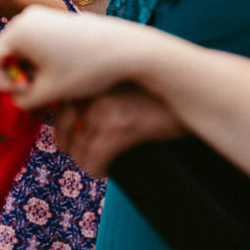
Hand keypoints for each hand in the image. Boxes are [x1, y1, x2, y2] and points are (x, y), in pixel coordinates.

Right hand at [0, 7, 158, 107]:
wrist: (128, 49)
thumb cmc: (87, 71)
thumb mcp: (49, 92)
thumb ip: (22, 99)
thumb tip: (15, 95)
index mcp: (18, 32)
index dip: (1, 84)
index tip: (27, 93)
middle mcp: (24, 18)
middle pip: (2, 54)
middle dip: (15, 76)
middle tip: (38, 92)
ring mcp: (39, 16)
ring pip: (17, 49)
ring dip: (27, 70)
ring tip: (50, 84)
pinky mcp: (53, 18)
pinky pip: (32, 41)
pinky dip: (38, 59)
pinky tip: (60, 71)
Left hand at [51, 87, 186, 177]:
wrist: (190, 95)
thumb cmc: (156, 93)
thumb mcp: (120, 85)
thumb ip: (95, 94)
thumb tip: (70, 121)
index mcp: (89, 77)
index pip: (58, 106)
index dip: (62, 128)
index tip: (67, 140)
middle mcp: (92, 90)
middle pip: (65, 129)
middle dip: (72, 147)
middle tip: (84, 156)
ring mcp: (103, 108)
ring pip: (78, 149)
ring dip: (86, 161)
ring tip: (98, 164)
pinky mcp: (118, 128)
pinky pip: (94, 160)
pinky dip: (97, 169)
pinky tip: (105, 171)